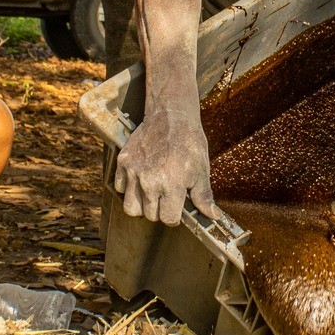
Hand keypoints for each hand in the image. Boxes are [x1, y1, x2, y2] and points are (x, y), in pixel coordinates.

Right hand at [114, 101, 216, 225]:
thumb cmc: (189, 142)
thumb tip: (213, 217)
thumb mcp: (202, 170)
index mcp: (172, 185)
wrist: (171, 115)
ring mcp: (134, 172)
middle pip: (150, 215)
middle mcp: (150, 181)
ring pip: (131, 207)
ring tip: (152, 193)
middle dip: (160, 210)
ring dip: (142, 205)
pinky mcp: (123, 162)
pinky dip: (128, 188)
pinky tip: (140, 180)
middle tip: (166, 196)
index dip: (175, 216)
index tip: (177, 207)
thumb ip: (203, 197)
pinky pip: (120, 188)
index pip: (168, 219)